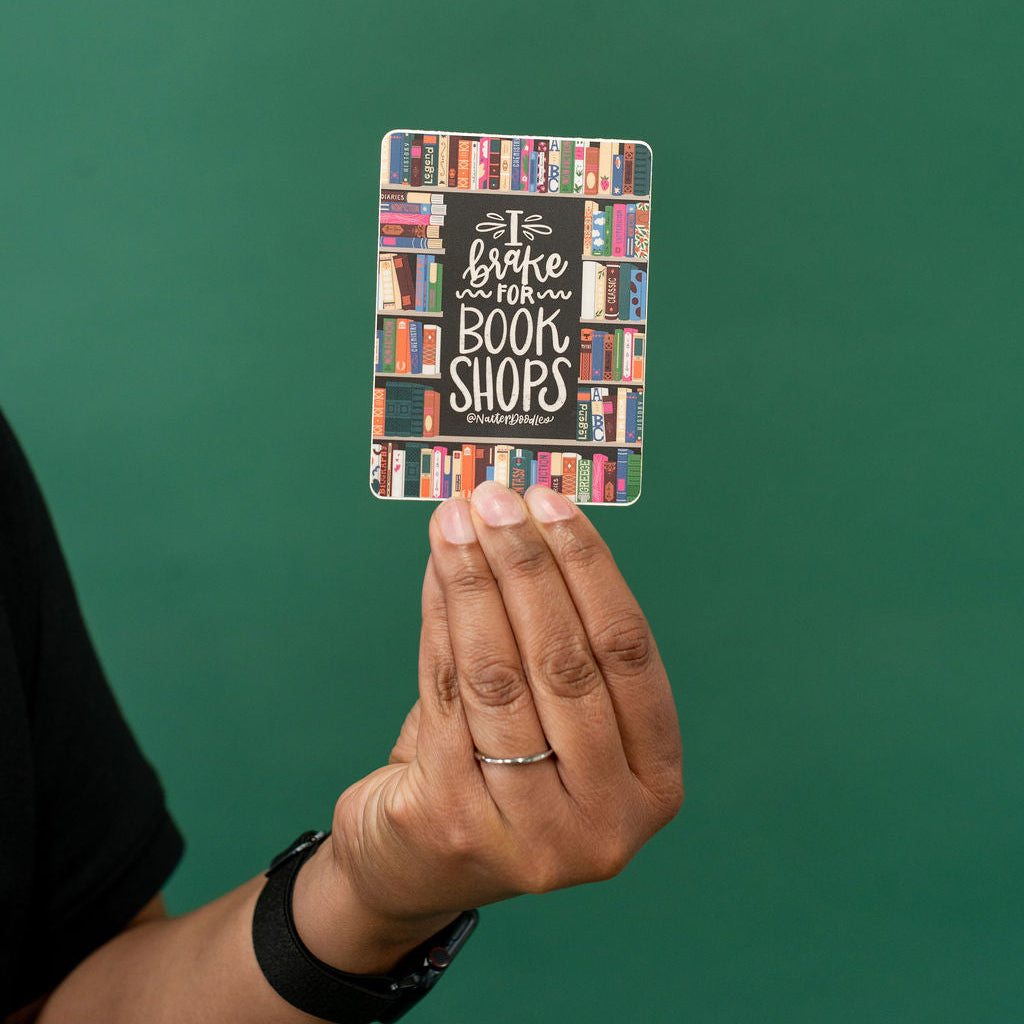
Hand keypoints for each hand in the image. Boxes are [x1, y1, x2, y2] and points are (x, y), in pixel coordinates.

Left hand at [313, 482, 681, 966]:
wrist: (416, 868)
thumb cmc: (501, 776)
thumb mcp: (555, 723)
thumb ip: (556, 643)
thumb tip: (526, 524)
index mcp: (653, 785)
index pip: (629, 655)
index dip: (590, 570)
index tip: (553, 504)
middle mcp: (606, 820)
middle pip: (567, 663)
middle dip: (528, 566)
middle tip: (496, 497)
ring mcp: (532, 833)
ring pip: (503, 677)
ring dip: (476, 583)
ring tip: (456, 521)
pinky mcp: (454, 824)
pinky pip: (446, 695)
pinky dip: (440, 621)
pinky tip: (436, 573)